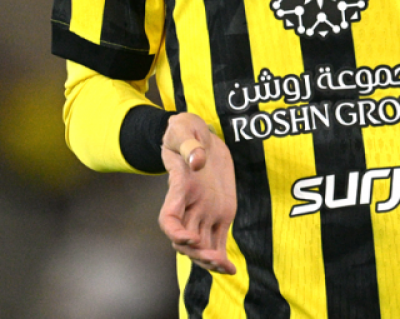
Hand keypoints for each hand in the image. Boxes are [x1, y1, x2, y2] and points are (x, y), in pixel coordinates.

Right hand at [158, 112, 237, 275]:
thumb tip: (198, 160)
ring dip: (209, 260)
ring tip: (224, 267)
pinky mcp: (220, 212)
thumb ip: (189, 145)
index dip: (175, 232)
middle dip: (197, 252)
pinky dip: (221, 257)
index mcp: (179, 188)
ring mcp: (204, 211)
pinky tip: (231, 270)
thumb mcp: (183, 129)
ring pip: (202, 245)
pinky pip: (218, 240)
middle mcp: (189, 205)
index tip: (188, 239)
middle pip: (186, 240)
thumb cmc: (184, 131)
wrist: (197, 134)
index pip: (168, 218)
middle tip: (215, 257)